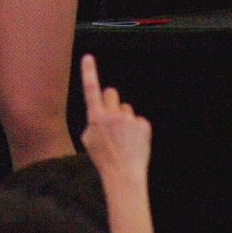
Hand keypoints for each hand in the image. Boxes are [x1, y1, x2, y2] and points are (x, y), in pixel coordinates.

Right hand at [79, 53, 150, 184]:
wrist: (123, 175)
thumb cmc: (103, 159)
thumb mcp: (88, 140)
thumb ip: (92, 121)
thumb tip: (99, 112)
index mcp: (95, 117)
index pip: (90, 89)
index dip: (89, 71)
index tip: (88, 57)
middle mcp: (112, 114)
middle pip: (111, 93)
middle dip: (110, 101)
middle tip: (111, 118)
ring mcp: (129, 119)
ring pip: (126, 108)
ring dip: (124, 118)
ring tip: (123, 138)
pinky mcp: (143, 125)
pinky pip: (139, 120)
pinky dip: (137, 129)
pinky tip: (134, 142)